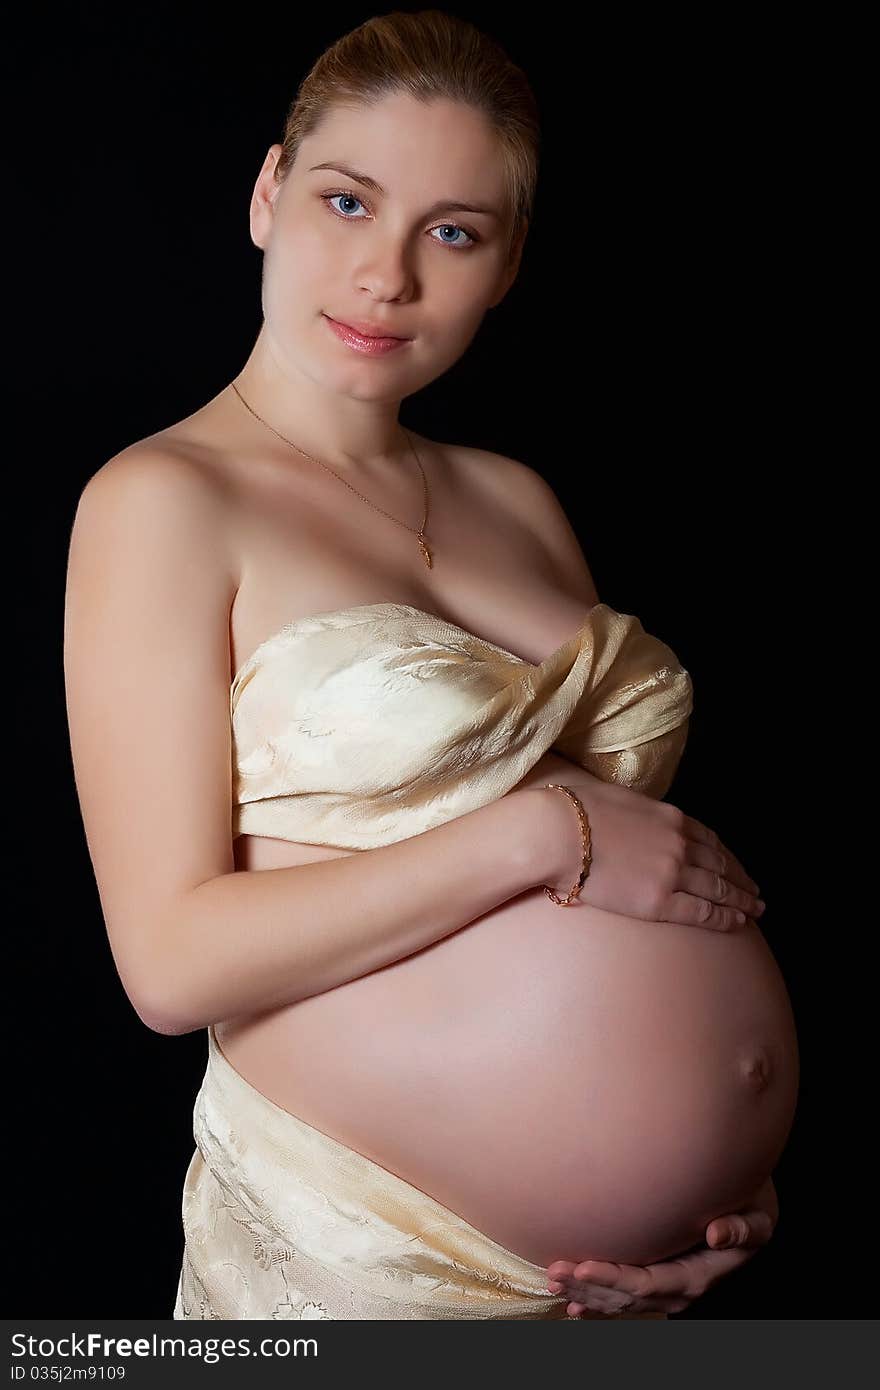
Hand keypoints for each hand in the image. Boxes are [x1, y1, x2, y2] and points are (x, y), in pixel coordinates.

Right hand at [533, 769, 765, 932]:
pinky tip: (738, 923)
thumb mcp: (617, 798)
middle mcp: (679, 844)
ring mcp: (673, 873)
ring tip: (755, 910)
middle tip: (757, 892)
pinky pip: (702, 912)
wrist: (557, 833)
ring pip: (719, 890)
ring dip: (742, 901)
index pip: (710, 839)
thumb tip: (636, 817)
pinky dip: (725, 918)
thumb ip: (639, 813)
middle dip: (742, 879)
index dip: (728, 855)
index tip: (737, 866)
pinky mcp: (659, 902)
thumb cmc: (574, 812)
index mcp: (671, 818)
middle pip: (721, 864)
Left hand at [544, 1176, 778, 1316]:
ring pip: (620, 1300)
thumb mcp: (758, 1217)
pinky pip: (624, 1298)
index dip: (613, 1278)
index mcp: (696, 1278)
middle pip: (625, 1296)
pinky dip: (597, 1300)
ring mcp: (666, 1292)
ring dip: (585, 1292)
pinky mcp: (657, 1284)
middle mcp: (678, 1293)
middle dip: (588, 1285)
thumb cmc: (751, 1208)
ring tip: (554, 1281)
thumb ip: (741, 1228)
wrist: (752, 1215)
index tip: (583, 1266)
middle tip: (554, 1271)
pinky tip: (573, 1304)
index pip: (646, 1284)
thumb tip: (715, 1231)